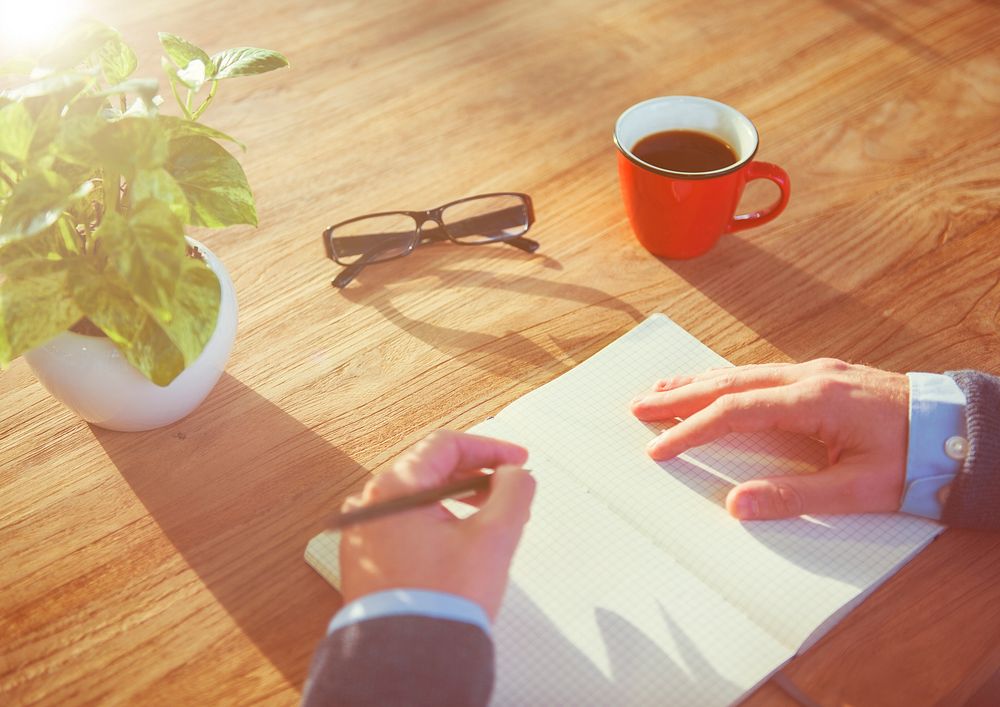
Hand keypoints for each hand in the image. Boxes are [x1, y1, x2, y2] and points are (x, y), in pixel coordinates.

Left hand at [339, 430, 534, 619]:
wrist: (411, 657)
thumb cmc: (444, 601)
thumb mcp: (494, 536)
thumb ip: (513, 491)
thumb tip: (515, 473)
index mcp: (394, 489)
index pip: (446, 446)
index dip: (489, 449)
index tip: (516, 461)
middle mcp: (370, 505)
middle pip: (429, 470)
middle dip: (476, 476)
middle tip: (508, 489)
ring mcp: (363, 534)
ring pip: (418, 500)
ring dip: (458, 501)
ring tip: (490, 518)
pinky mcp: (365, 560)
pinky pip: (404, 526)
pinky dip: (436, 524)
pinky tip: (462, 542)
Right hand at [630, 359, 908, 519]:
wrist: (961, 429)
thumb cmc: (917, 458)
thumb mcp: (860, 489)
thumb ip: (794, 497)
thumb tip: (736, 505)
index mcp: (814, 400)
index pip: (735, 411)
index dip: (692, 429)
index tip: (658, 447)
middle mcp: (809, 377)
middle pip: (728, 381)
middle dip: (679, 395)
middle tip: (639, 406)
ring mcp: (816, 371)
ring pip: (741, 371)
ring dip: (698, 382)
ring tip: (660, 390)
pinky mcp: (823, 375)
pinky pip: (760, 372)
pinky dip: (726, 379)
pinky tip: (714, 384)